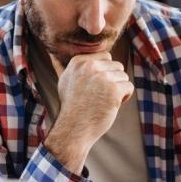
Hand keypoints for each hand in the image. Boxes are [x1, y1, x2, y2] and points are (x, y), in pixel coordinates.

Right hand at [45, 52, 132, 170]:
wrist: (73, 129)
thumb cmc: (71, 106)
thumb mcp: (63, 81)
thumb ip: (61, 66)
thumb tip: (51, 52)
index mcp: (79, 62)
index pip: (106, 56)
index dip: (105, 72)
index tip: (94, 87)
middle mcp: (90, 66)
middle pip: (117, 65)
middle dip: (113, 80)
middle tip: (100, 96)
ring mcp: (102, 78)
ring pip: (124, 76)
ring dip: (118, 89)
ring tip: (104, 101)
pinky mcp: (113, 90)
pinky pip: (129, 87)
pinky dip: (124, 97)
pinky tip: (111, 106)